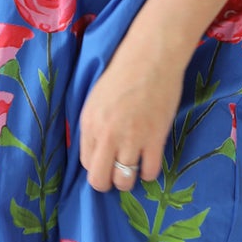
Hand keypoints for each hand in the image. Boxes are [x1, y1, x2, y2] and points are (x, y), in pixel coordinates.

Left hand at [78, 35, 186, 192]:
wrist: (151, 58)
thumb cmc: (122, 73)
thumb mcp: (95, 99)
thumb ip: (93, 126)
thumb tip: (96, 149)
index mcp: (89, 124)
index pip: (86, 163)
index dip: (96, 166)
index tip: (105, 161)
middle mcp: (106, 136)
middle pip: (100, 180)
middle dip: (107, 183)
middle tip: (116, 176)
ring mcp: (131, 139)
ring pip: (124, 180)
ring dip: (128, 180)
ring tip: (133, 169)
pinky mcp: (155, 138)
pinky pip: (150, 171)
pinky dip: (149, 173)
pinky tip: (149, 162)